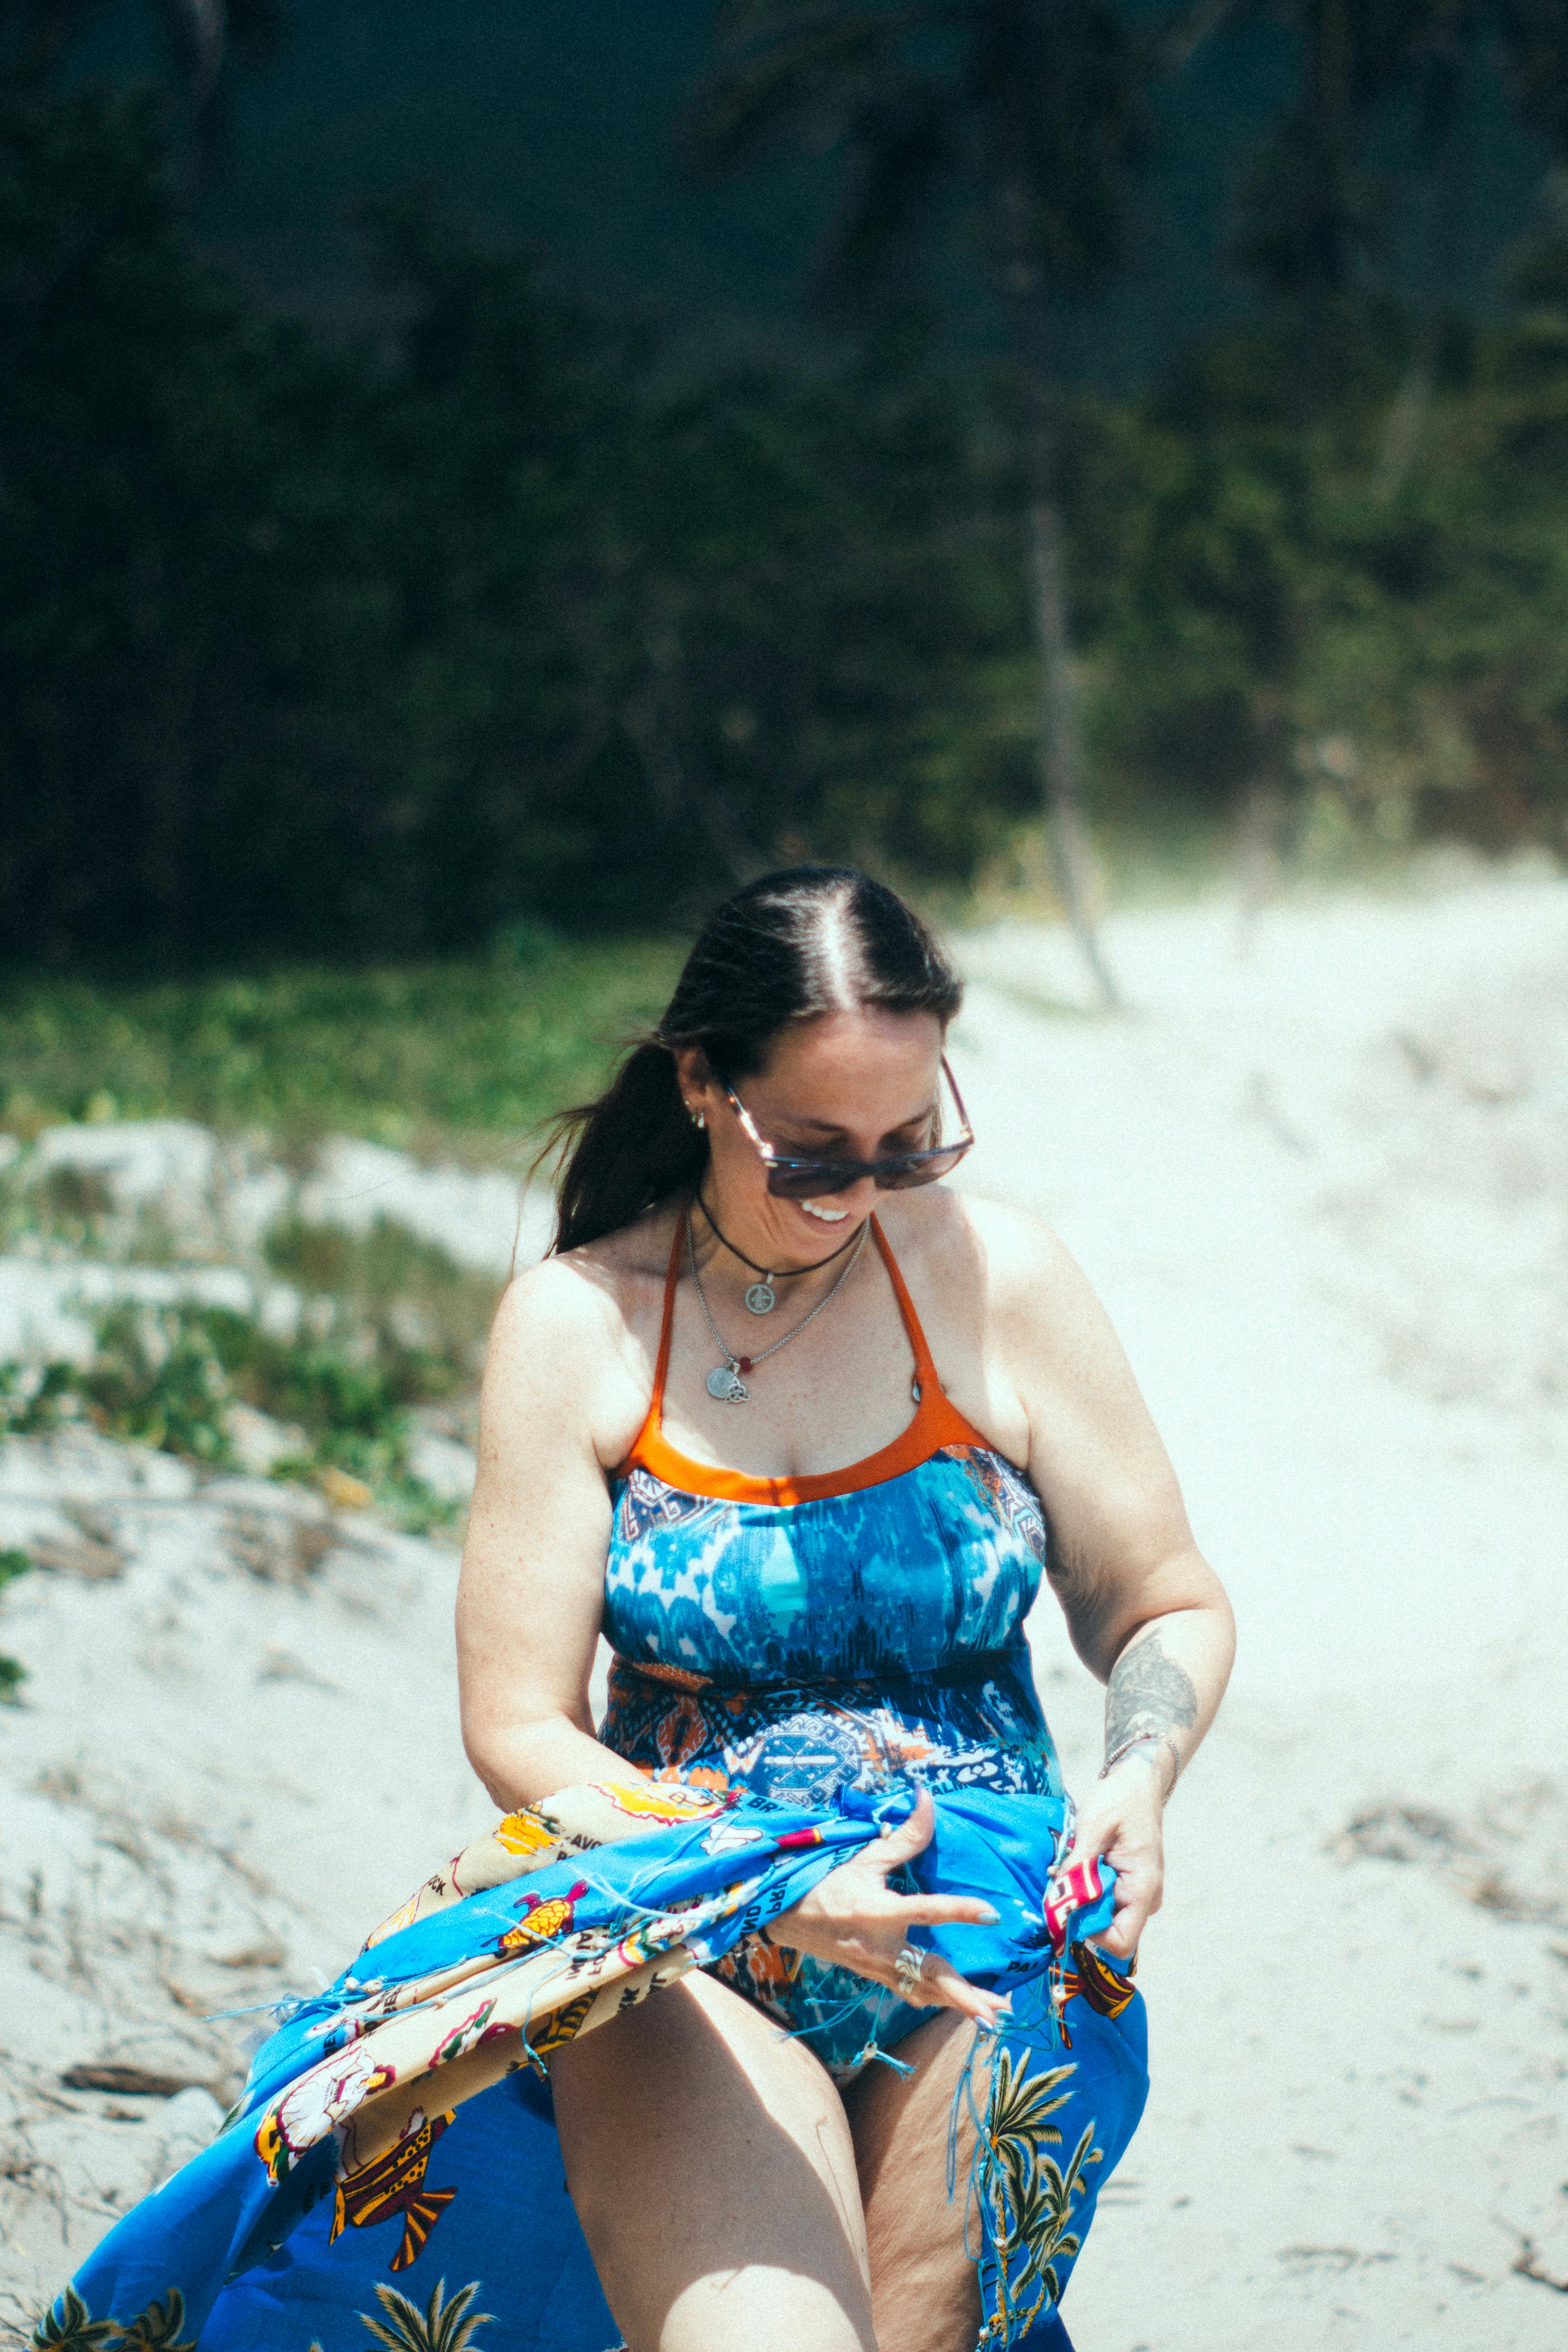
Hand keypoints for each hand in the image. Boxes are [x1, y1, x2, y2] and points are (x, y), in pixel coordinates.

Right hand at [766, 1787, 1011, 2029]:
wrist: (785, 1916)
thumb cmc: (825, 1883)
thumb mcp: (862, 1857)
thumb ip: (903, 1835)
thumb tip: (927, 1798)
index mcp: (877, 1912)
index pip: (926, 1911)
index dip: (959, 1910)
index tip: (991, 1914)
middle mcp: (880, 1947)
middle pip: (929, 1974)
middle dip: (964, 1995)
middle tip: (997, 2010)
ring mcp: (877, 1968)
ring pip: (924, 1991)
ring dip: (959, 2004)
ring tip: (994, 2016)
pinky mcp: (874, 1977)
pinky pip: (910, 1993)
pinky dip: (936, 2001)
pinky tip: (957, 2005)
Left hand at [1066, 1750, 1166, 1961]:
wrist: (1137, 1781)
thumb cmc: (1120, 1800)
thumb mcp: (1094, 1828)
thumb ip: (1078, 1866)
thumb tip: (1058, 1898)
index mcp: (1143, 1889)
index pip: (1120, 1942)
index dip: (1089, 1934)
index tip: (1066, 1907)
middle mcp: (1143, 1899)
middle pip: (1105, 1931)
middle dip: (1077, 1911)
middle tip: (1058, 1880)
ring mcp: (1135, 1894)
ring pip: (1100, 1915)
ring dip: (1078, 1897)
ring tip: (1065, 1868)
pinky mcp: (1125, 1886)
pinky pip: (1100, 1899)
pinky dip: (1083, 1888)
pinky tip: (1073, 1865)